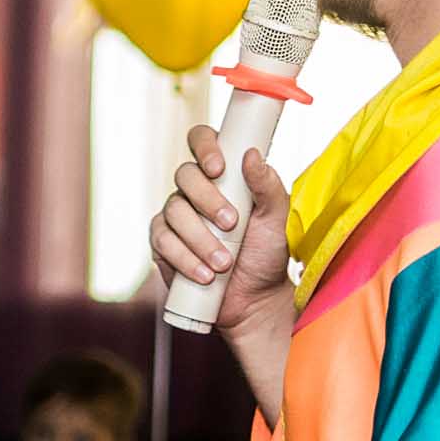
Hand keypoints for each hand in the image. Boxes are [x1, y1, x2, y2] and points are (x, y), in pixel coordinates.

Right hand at [150, 123, 294, 344]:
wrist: (253, 299)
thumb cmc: (266, 254)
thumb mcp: (277, 219)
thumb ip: (268, 186)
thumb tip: (252, 155)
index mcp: (223, 175)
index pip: (202, 141)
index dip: (205, 147)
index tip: (219, 168)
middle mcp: (195, 191)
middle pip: (185, 176)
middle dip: (208, 201)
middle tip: (231, 224)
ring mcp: (175, 217)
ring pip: (174, 211)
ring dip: (200, 238)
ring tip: (224, 262)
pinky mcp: (162, 244)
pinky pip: (162, 241)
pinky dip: (184, 258)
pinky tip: (204, 273)